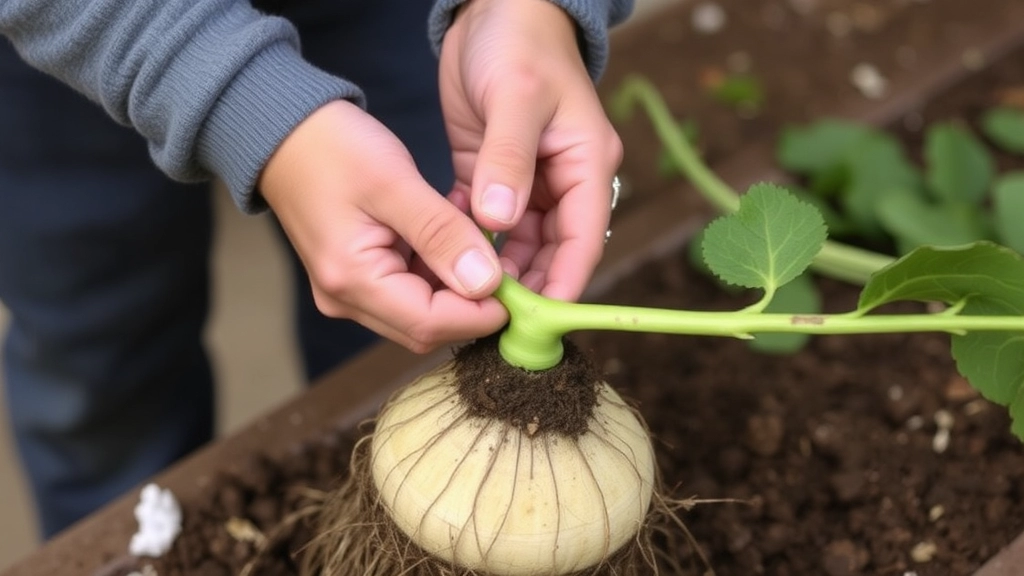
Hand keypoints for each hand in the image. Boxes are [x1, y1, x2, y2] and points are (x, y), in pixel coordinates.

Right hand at [258, 100, 508, 352]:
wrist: (284, 130)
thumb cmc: (334, 147)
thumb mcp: (396, 183)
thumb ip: (442, 234)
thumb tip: (487, 283)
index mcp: (352, 281)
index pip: (430, 324)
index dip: (481, 314)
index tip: (520, 289)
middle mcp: (347, 299)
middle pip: (426, 327)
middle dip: (473, 306)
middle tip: (511, 268)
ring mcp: (350, 292)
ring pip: (421, 312)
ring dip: (458, 287)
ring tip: (482, 242)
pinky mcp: (358, 277)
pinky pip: (409, 291)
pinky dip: (439, 272)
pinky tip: (455, 236)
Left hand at [439, 0, 623, 301]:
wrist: (495, 8)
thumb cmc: (518, 42)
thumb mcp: (516, 96)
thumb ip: (509, 160)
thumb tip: (499, 221)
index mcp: (587, 163)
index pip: (583, 240)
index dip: (562, 284)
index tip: (535, 323)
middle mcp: (565, 180)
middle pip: (553, 251)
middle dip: (526, 288)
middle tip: (490, 323)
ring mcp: (531, 181)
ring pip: (521, 245)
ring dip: (497, 272)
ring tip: (465, 303)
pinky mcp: (496, 176)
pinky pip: (490, 224)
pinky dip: (474, 244)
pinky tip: (449, 264)